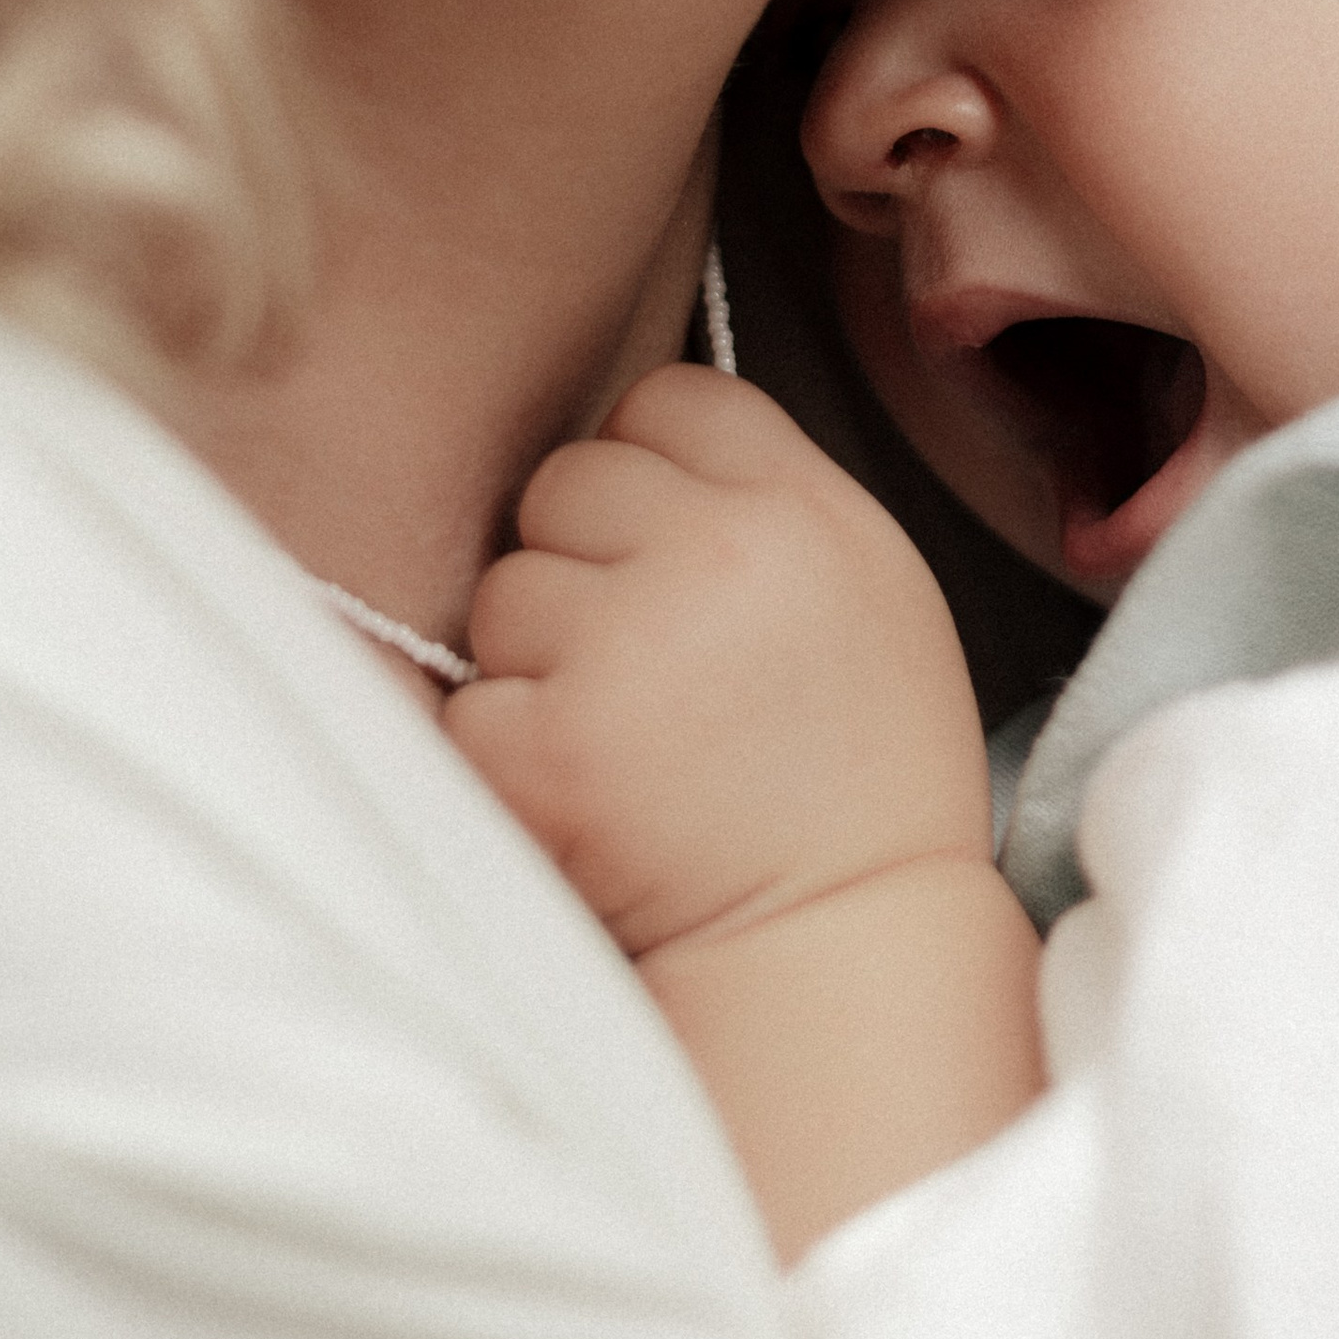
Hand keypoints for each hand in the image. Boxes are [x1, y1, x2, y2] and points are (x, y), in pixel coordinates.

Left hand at [449, 364, 990, 963]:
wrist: (843, 941)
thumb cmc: (855, 772)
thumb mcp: (866, 592)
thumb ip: (764, 504)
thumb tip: (635, 448)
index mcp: (806, 508)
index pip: (668, 398)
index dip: (650, 468)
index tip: (671, 548)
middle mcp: (722, 555)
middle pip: (566, 480)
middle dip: (579, 559)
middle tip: (643, 662)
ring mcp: (629, 649)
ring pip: (505, 589)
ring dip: (536, 658)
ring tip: (625, 737)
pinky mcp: (549, 750)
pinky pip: (471, 704)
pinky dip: (508, 754)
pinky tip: (589, 796)